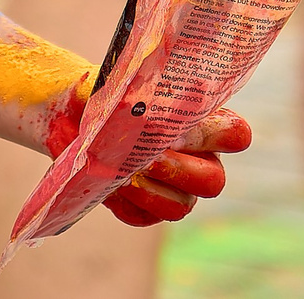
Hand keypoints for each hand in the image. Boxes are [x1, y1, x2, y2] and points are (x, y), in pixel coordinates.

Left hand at [46, 94, 249, 227]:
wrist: (69, 119)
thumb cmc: (102, 96)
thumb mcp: (117, 87)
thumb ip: (135, 93)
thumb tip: (143, 110)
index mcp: (200, 124)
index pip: (234, 134)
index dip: (225, 137)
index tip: (188, 129)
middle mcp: (196, 160)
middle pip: (214, 181)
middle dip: (180, 171)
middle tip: (149, 158)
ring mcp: (174, 189)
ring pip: (182, 206)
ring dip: (152, 190)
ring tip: (123, 172)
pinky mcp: (145, 209)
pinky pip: (147, 217)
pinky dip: (128, 202)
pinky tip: (111, 184)